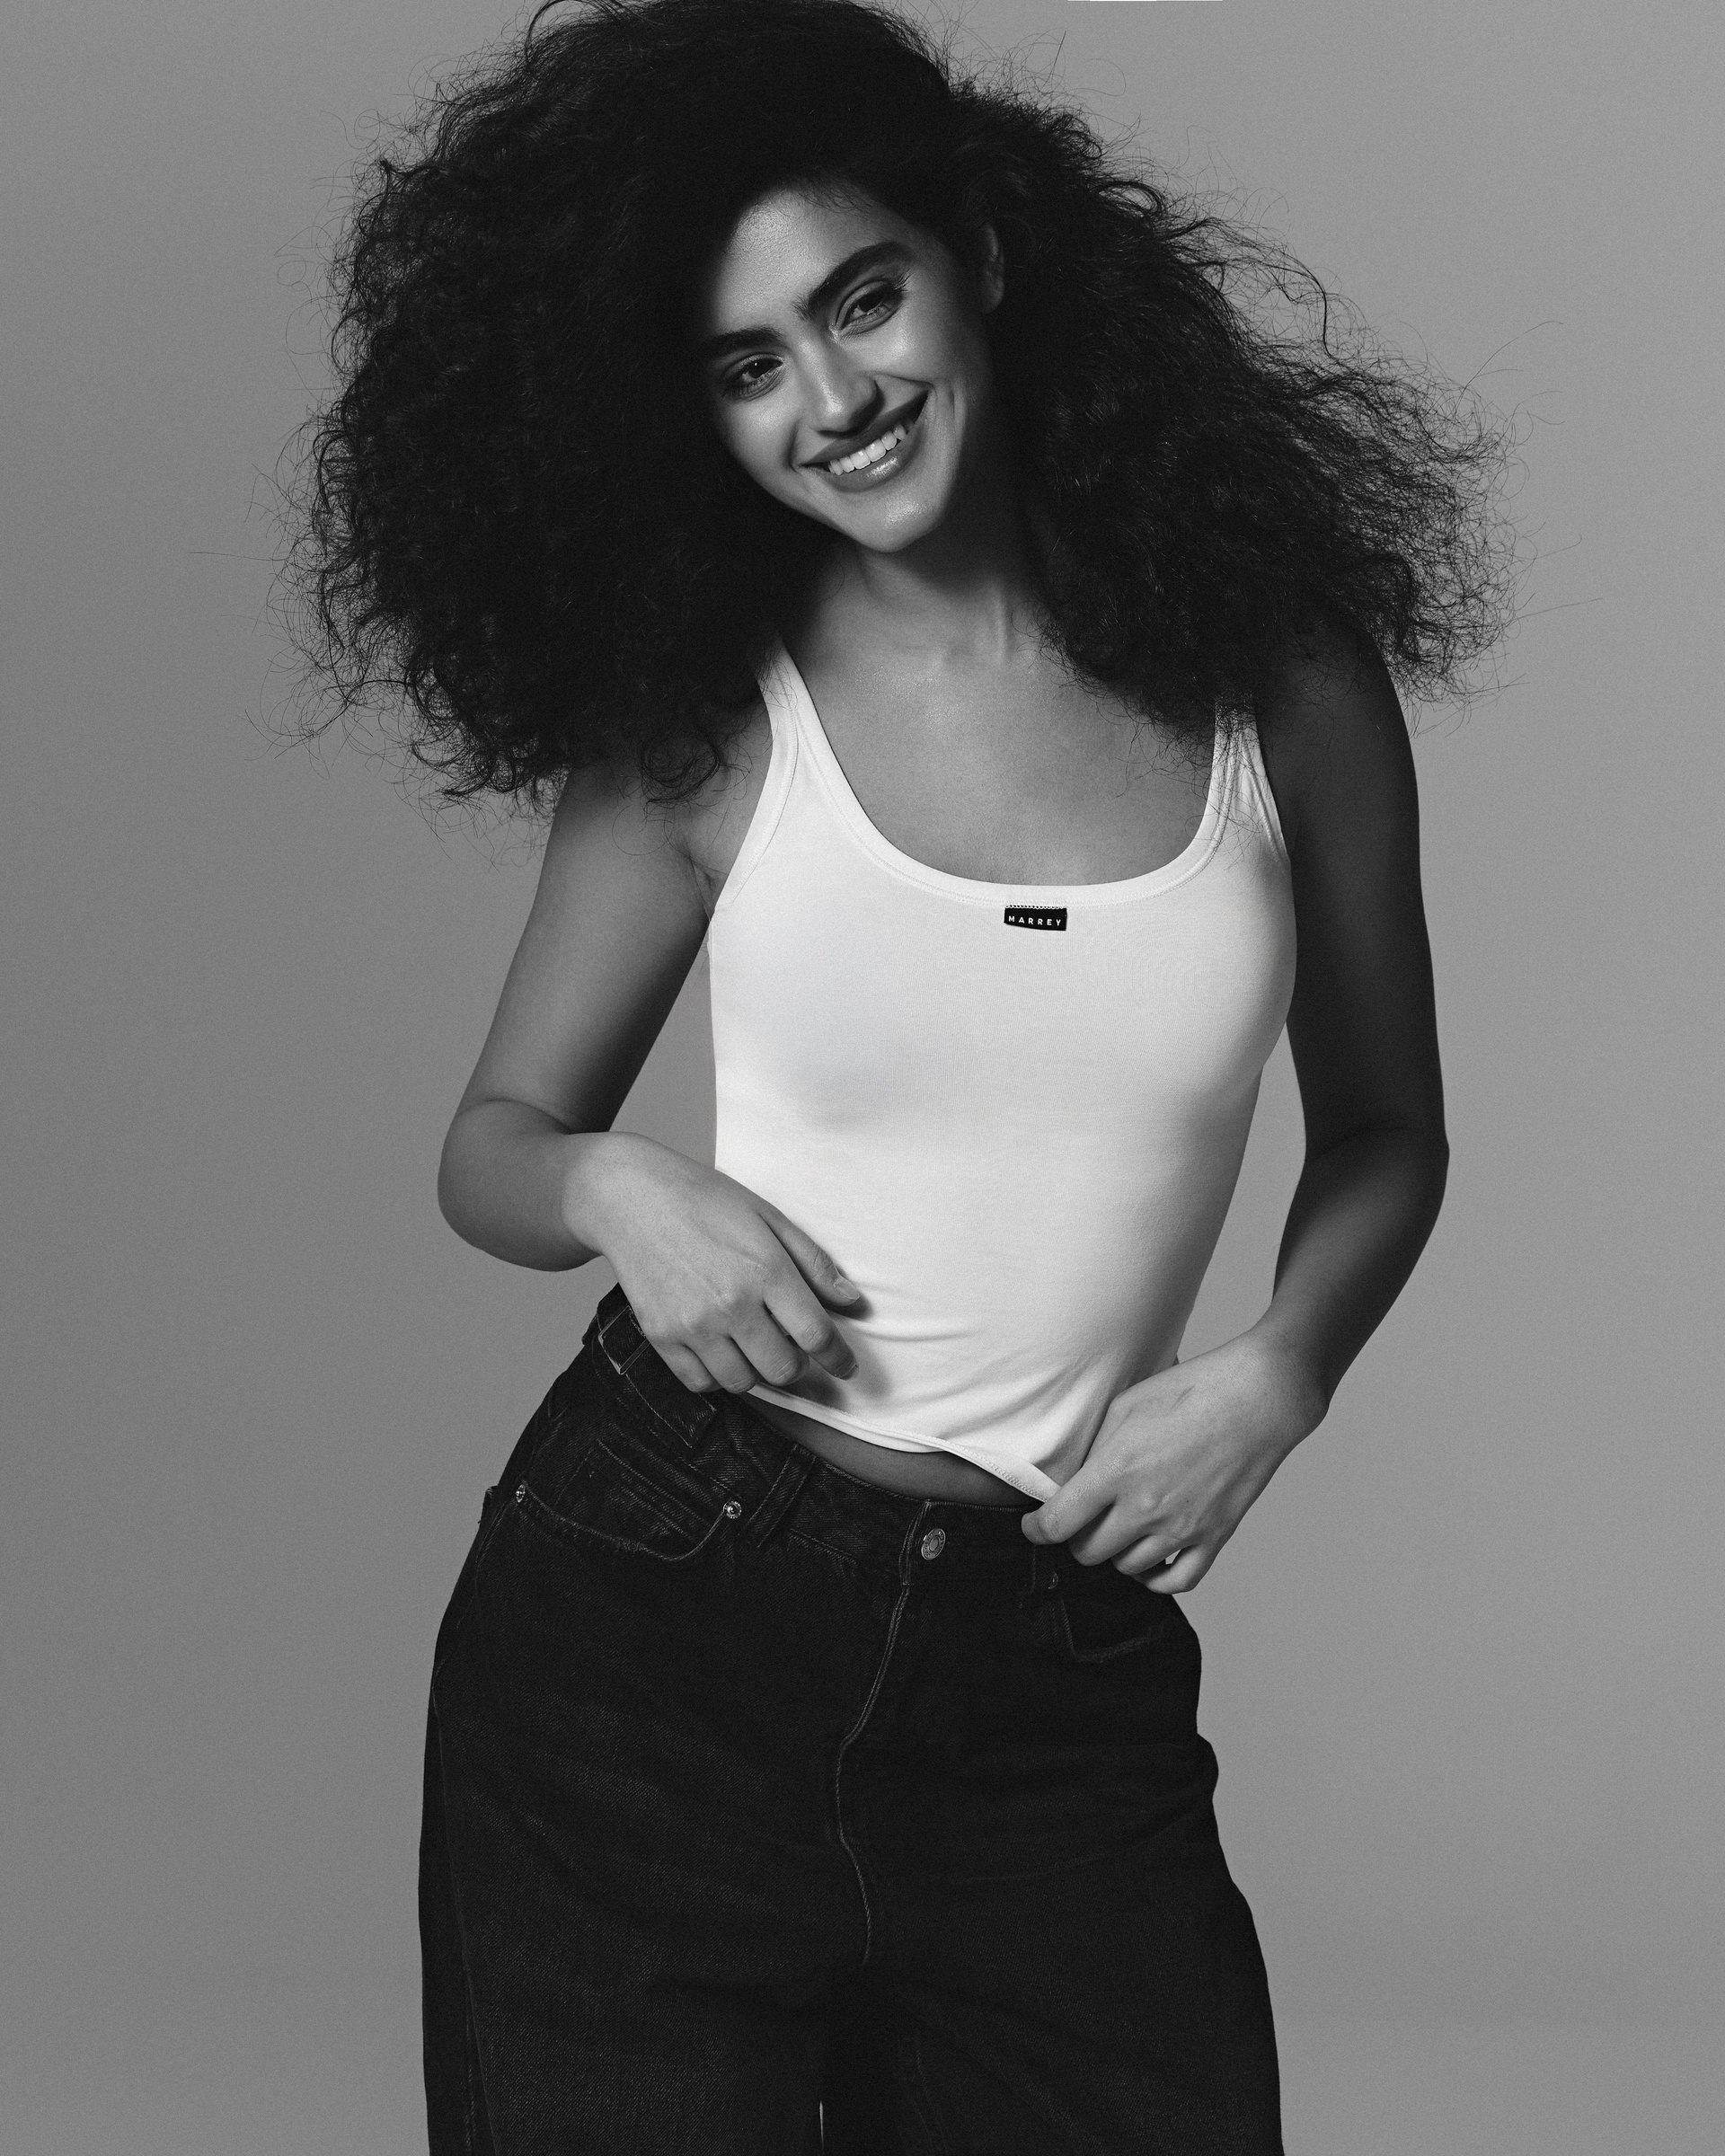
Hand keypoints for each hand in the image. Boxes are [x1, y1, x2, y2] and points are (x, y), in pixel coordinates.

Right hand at [582, 1137, 861, 1395]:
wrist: (630, 1197)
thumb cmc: (704, 1199)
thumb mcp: (769, 1217)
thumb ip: (813, 1262)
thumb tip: (853, 1301)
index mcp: (765, 1270)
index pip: (816, 1335)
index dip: (839, 1358)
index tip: (846, 1366)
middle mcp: (730, 1303)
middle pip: (782, 1369)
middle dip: (798, 1367)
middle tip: (796, 1352)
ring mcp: (692, 1324)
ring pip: (742, 1382)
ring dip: (758, 1373)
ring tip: (757, 1349)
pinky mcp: (661, 1335)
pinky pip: (699, 1383)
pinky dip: (718, 1376)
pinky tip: (723, 1352)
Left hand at [1021, 1332, 1326, 1592]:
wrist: (1257, 1398)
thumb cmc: (1190, 1391)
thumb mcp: (1124, 1407)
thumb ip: (1095, 1452)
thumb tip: (1074, 1484)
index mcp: (1117, 1471)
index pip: (1058, 1524)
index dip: (1037, 1530)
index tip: (1033, 1528)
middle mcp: (1145, 1507)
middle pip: (1089, 1551)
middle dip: (1076, 1538)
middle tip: (1080, 1521)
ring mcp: (1181, 1527)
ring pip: (1127, 1568)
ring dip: (1115, 1552)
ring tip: (1118, 1529)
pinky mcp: (1213, 1537)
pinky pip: (1175, 1581)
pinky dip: (1154, 1577)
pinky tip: (1148, 1559)